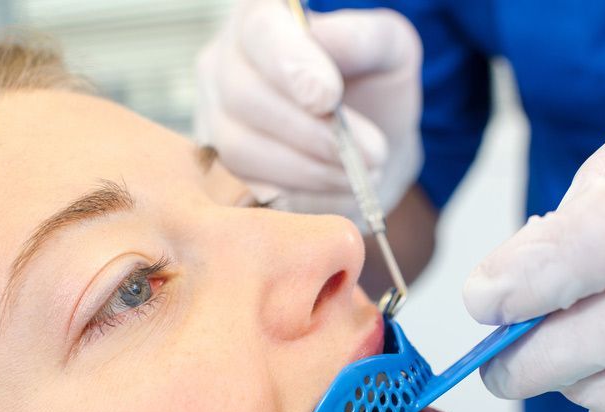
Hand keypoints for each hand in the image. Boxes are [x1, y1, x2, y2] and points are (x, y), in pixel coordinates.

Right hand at [194, 0, 422, 222]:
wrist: (367, 147)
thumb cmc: (373, 88)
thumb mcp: (388, 52)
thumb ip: (364, 39)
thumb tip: (325, 38)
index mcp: (262, 20)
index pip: (260, 32)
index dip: (290, 64)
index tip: (329, 98)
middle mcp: (224, 65)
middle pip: (245, 97)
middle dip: (312, 131)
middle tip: (372, 152)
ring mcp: (216, 121)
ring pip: (242, 149)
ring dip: (310, 169)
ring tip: (361, 174)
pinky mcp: (224, 172)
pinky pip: (249, 191)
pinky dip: (303, 197)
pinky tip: (339, 190)